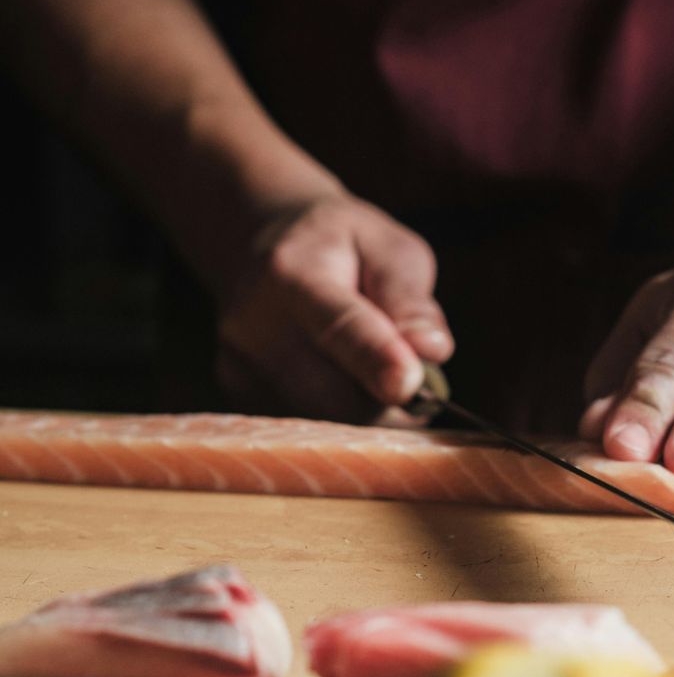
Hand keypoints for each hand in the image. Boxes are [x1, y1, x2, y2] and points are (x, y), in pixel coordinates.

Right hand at [215, 195, 452, 423]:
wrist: (256, 247)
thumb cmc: (340, 248)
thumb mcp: (388, 247)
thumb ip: (410, 299)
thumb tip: (432, 350)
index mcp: (293, 273)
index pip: (339, 326)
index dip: (376, 359)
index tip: (409, 385)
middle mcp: (253, 324)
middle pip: (335, 394)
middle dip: (389, 399)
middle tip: (413, 377)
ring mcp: (238, 367)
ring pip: (326, 421)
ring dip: (368, 410)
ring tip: (372, 367)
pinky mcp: (238, 397)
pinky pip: (307, 429)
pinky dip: (340, 416)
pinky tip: (340, 379)